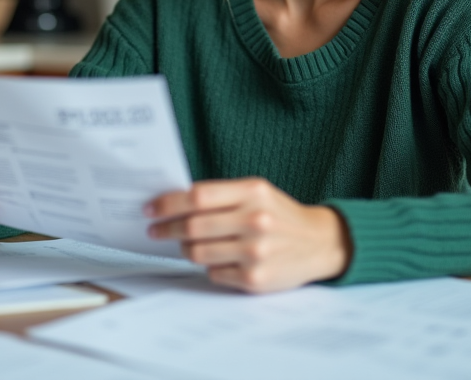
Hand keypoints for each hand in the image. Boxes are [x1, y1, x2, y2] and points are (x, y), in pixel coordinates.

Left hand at [145, 178, 351, 292]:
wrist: (319, 242)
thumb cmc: (279, 214)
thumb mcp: (256, 192)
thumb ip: (221, 195)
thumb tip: (172, 203)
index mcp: (252, 192)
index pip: (197, 196)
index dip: (168, 204)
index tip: (150, 210)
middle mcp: (255, 220)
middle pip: (192, 226)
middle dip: (167, 228)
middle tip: (156, 230)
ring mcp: (256, 251)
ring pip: (197, 252)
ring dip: (186, 248)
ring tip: (189, 244)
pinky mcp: (255, 278)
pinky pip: (213, 273)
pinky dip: (209, 266)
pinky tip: (219, 259)